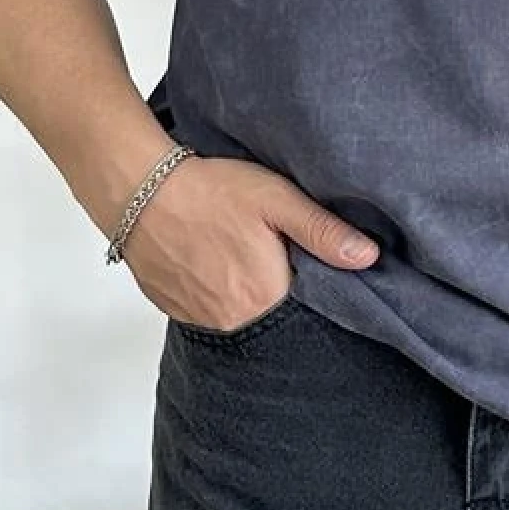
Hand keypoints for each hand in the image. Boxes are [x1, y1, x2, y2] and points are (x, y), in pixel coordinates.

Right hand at [119, 154, 378, 332]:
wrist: (139, 189)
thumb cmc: (210, 190)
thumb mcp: (277, 199)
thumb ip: (323, 231)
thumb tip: (369, 258)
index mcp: (267, 297)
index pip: (309, 311)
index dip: (315, 289)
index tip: (311, 267)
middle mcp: (234, 319)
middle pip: (276, 318)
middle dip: (283, 295)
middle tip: (275, 257)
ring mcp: (201, 320)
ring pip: (242, 319)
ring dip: (250, 298)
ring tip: (243, 258)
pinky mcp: (175, 311)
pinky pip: (210, 314)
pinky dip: (219, 297)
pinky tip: (218, 265)